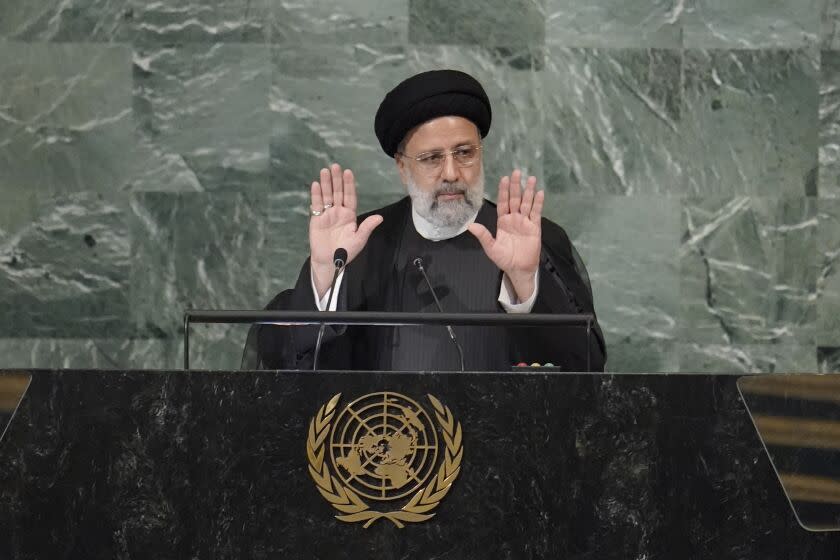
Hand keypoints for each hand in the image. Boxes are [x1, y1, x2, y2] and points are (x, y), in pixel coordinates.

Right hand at [310, 163, 382, 297]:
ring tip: (324, 171)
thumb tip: (379, 218)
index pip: (350, 196)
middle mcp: (338, 212)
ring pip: (326, 196)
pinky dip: (316, 195)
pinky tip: (316, 184)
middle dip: (337, 180)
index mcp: (350, 215)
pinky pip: (316, 205)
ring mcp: (327, 214)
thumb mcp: (359, 240)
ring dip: (325, 184)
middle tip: (335, 166)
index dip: (349, 184)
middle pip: (337, 192)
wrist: (329, 262)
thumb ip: (367, 227)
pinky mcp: (316, 219)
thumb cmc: (346, 252)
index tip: (348, 172)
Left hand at [468, 169, 543, 301]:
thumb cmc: (504, 259)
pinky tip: (540, 193)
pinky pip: (536, 213)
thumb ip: (483, 235)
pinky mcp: (535, 227)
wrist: (518, 269)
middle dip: (516, 186)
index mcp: (503, 221)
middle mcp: (514, 218)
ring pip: (527, 203)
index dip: (503, 191)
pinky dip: (538, 203)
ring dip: (529, 191)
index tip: (504, 179)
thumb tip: (470, 225)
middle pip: (515, 199)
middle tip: (517, 172)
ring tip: (531, 178)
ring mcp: (525, 222)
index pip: (503, 202)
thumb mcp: (491, 247)